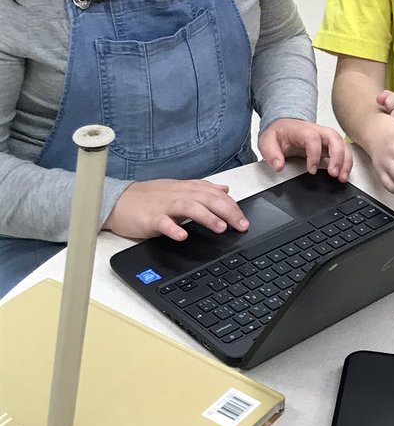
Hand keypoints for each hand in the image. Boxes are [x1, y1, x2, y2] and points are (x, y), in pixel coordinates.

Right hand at [104, 179, 248, 241]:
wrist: (117, 201)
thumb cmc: (148, 197)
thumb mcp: (178, 190)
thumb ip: (202, 190)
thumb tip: (225, 188)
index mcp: (186, 189)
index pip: (215, 194)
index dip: (232, 206)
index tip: (244, 220)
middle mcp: (178, 194)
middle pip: (207, 199)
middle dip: (227, 212)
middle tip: (241, 226)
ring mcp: (163, 206)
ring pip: (189, 207)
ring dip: (207, 217)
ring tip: (221, 227)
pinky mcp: (149, 218)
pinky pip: (162, 222)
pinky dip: (173, 229)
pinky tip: (182, 236)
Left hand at [257, 118, 352, 180]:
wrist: (284, 126)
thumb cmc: (278, 134)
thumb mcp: (267, 141)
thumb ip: (271, 154)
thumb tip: (278, 166)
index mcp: (301, 129)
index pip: (313, 138)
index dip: (314, 154)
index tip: (311, 170)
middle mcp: (317, 131)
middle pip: (334, 138)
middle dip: (337, 156)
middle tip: (333, 173)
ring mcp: (325, 137)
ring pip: (342, 144)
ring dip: (345, 161)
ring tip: (342, 177)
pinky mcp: (330, 144)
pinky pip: (343, 150)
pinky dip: (347, 162)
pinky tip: (344, 174)